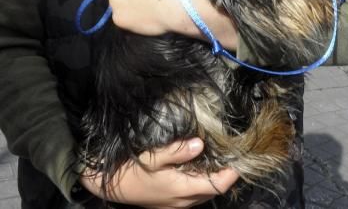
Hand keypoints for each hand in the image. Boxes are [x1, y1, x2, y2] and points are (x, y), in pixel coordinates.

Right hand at [80, 138, 238, 207]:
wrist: (107, 186)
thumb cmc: (129, 169)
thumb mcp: (151, 156)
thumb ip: (177, 151)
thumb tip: (201, 144)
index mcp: (180, 188)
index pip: (217, 185)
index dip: (231, 173)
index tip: (240, 157)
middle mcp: (182, 201)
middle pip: (213, 191)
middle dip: (225, 175)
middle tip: (231, 154)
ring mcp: (175, 205)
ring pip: (203, 195)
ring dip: (213, 180)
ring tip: (218, 159)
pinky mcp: (169, 203)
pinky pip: (193, 196)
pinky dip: (200, 183)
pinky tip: (197, 168)